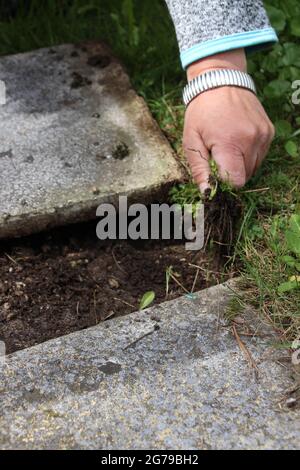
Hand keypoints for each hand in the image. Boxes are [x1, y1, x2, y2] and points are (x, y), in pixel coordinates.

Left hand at [183, 49, 274, 191]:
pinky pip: (260, 155)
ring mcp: (263, 135)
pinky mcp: (269, 131)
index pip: (236, 181)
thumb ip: (199, 169)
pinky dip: (249, 154)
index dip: (224, 184)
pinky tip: (237, 140)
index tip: (215, 175)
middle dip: (230, 174)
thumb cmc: (201, 112)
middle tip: (218, 157)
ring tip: (227, 147)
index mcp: (230, 143)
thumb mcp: (191, 141)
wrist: (220, 80)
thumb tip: (207, 193)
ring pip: (254, 167)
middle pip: (245, 176)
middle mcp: (251, 140)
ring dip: (240, 165)